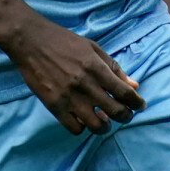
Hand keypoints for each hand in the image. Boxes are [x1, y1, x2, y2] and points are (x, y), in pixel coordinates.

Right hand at [3, 14, 145, 134]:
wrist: (30, 41)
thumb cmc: (64, 42)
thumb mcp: (93, 48)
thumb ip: (114, 68)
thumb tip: (134, 85)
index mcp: (96, 68)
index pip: (125, 93)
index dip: (137, 103)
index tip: (139, 106)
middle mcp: (85, 85)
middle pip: (115, 112)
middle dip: (126, 117)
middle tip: (125, 115)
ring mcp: (68, 97)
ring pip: (96, 126)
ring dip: (105, 127)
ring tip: (104, 121)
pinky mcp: (54, 106)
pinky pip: (75, 128)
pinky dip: (83, 128)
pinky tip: (83, 120)